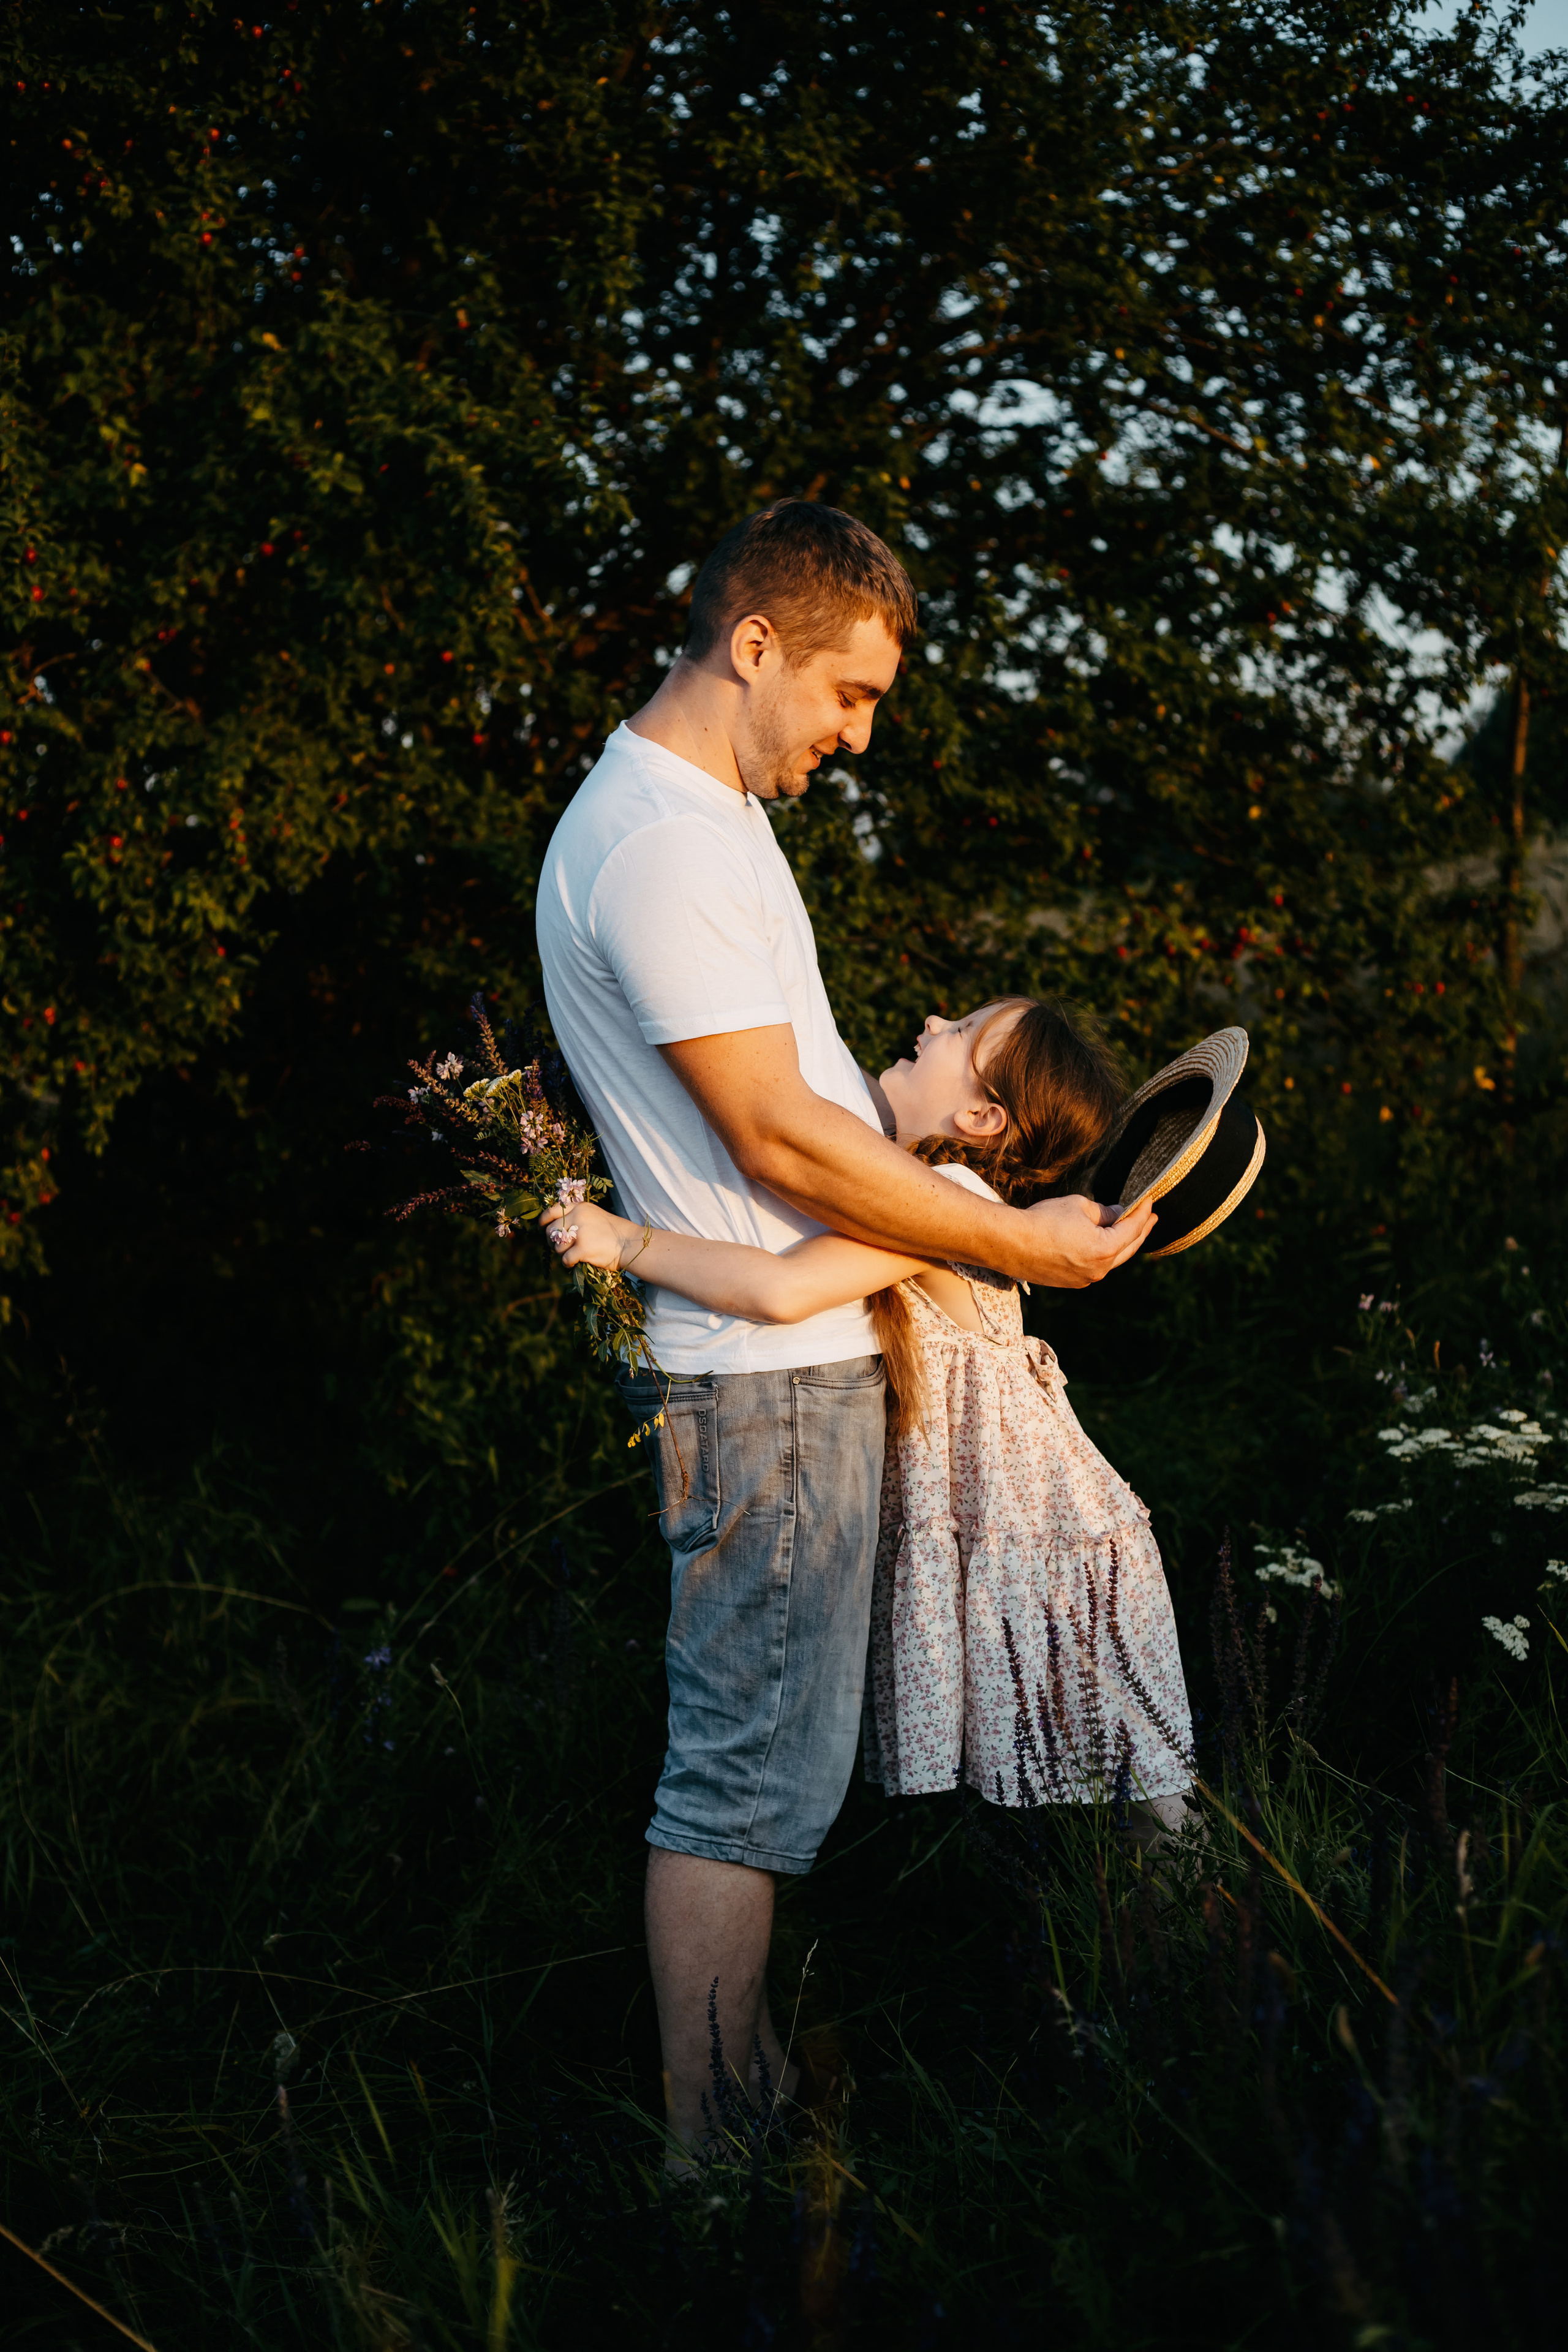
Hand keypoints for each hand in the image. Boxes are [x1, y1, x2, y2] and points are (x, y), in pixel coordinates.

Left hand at [541, 1199, 631, 1270]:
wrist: (632, 1244)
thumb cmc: (615, 1232)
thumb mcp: (595, 1216)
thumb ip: (577, 1218)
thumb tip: (556, 1229)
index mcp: (580, 1207)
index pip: (552, 1210)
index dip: (543, 1220)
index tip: (541, 1228)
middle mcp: (578, 1217)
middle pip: (551, 1231)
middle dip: (551, 1241)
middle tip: (559, 1247)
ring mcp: (580, 1233)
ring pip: (557, 1247)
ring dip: (562, 1254)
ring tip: (574, 1255)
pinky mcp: (583, 1249)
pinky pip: (565, 1259)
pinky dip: (568, 1263)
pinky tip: (575, 1263)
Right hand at [1016, 1193, 1156, 1288]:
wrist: (1010, 1242)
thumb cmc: (1044, 1220)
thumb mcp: (1079, 1206)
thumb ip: (1104, 1211)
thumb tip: (1117, 1213)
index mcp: (1105, 1250)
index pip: (1133, 1229)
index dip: (1142, 1213)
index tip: (1149, 1201)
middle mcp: (1099, 1270)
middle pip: (1128, 1249)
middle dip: (1141, 1232)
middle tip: (1151, 1218)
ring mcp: (1084, 1280)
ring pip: (1111, 1260)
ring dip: (1120, 1244)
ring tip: (1127, 1230)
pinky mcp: (1069, 1282)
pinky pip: (1093, 1267)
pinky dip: (1101, 1254)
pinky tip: (1100, 1244)